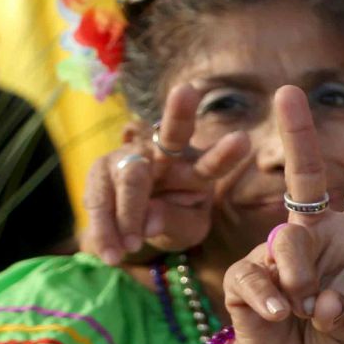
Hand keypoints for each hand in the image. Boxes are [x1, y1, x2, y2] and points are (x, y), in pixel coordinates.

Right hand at [81, 84, 249, 260]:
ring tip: (128, 248)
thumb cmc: (173, 221)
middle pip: (173, 132)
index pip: (214, 162)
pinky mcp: (102, 170)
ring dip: (127, 213)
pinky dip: (103, 229)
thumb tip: (147, 221)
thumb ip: (173, 223)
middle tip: (188, 91)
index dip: (226, 153)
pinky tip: (110, 252)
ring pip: (130, 178)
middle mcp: (167, 156)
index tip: (244, 139)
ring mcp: (133, 158)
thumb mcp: (185, 231)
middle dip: (181, 111)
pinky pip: (100, 198)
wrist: (135, 226)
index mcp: (198, 169)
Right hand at [219, 86, 343, 343]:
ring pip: (287, 245)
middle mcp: (312, 237)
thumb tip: (323, 301)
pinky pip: (258, 278)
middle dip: (297, 133)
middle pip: (304, 176)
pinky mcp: (244, 276)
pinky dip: (274, 301)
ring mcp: (274, 253)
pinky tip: (282, 317)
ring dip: (302, 282)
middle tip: (287, 91)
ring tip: (305, 312)